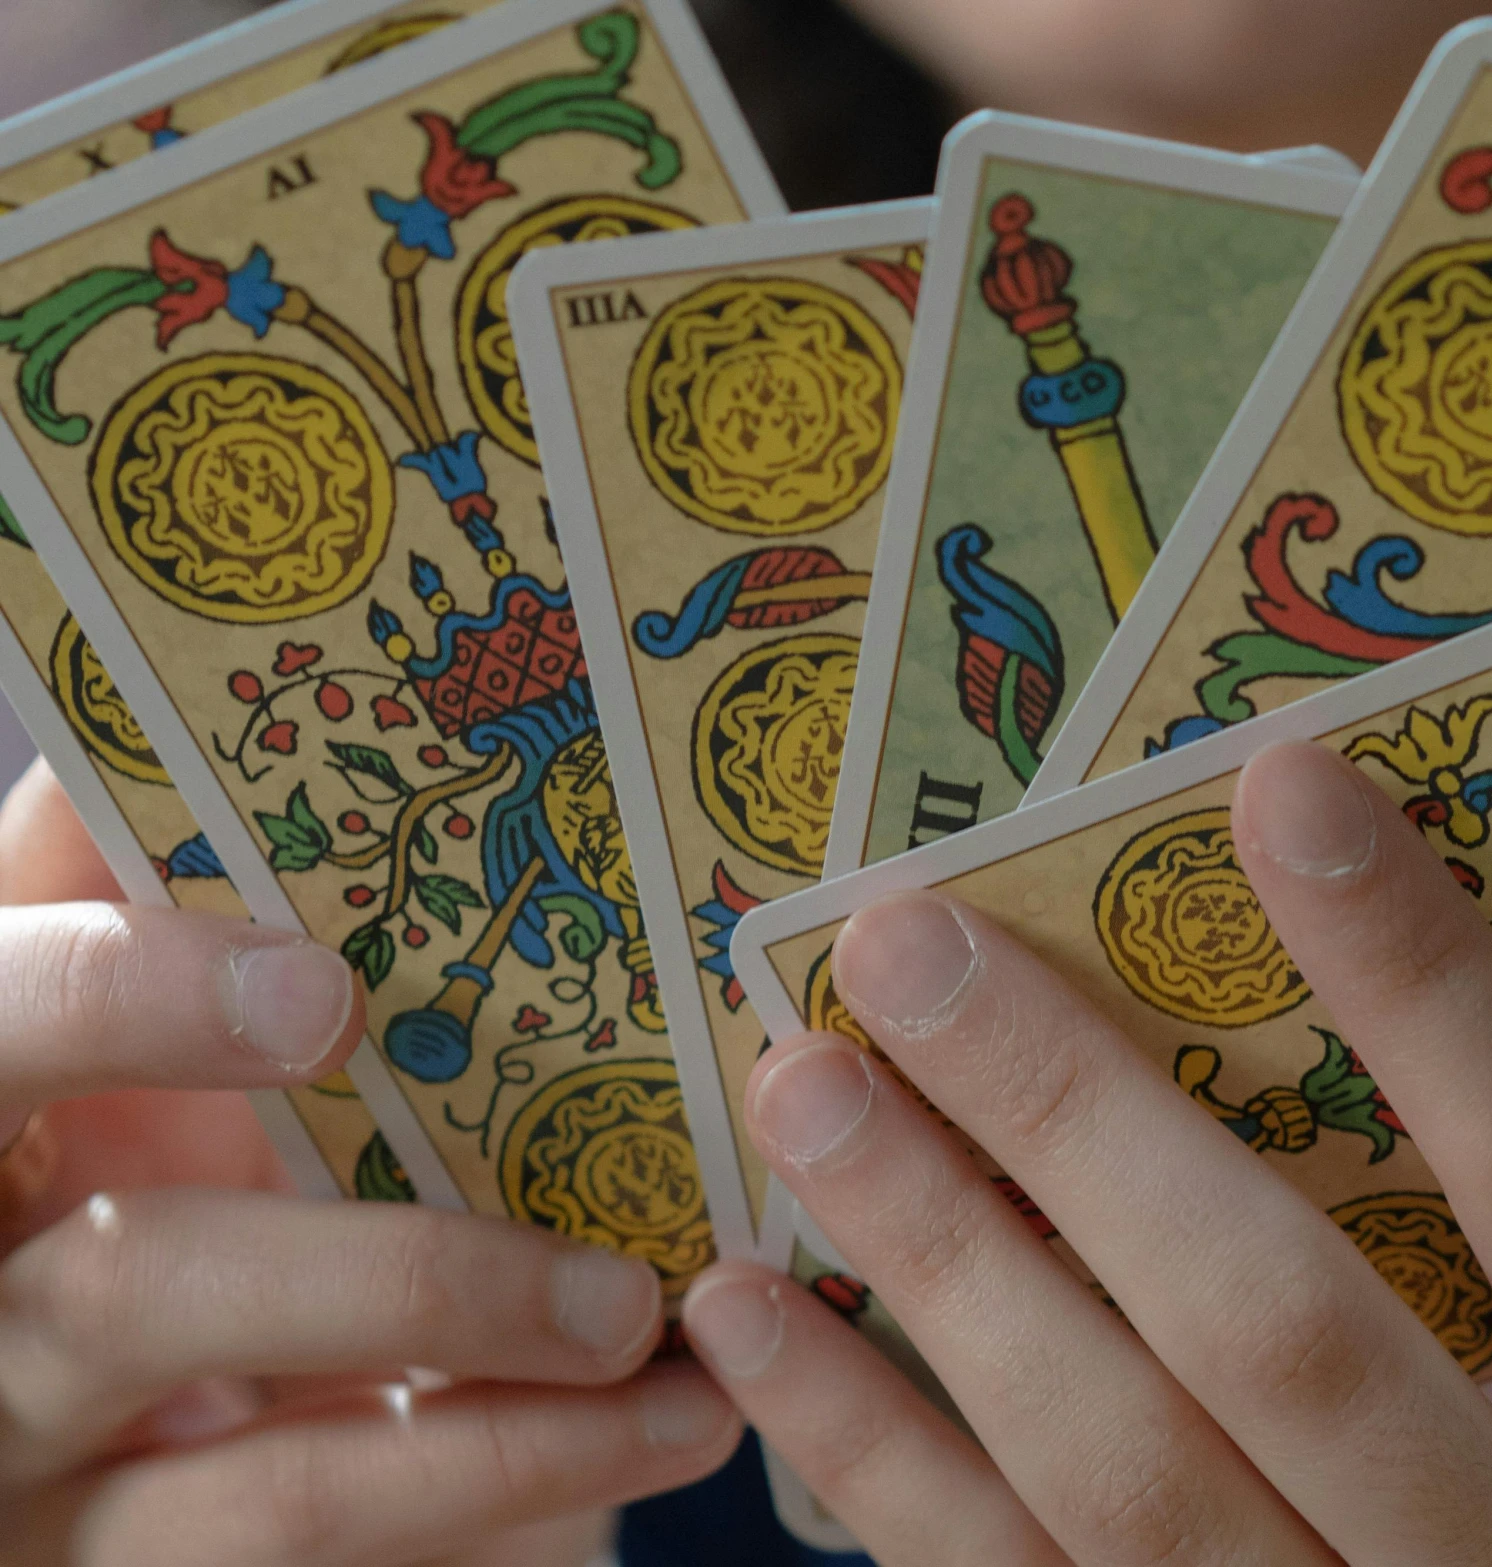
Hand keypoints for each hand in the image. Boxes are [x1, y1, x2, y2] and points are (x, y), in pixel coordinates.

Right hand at [0, 763, 742, 1565]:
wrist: (127, 1410)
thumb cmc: (145, 1163)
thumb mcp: (128, 1047)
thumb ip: (140, 904)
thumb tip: (222, 719)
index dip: (128, 1003)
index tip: (330, 995)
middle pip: (141, 1286)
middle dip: (397, 1274)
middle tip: (606, 1264)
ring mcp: (50, 1480)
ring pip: (265, 1483)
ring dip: (501, 1418)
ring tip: (659, 1342)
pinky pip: (325, 1565)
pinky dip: (508, 1497)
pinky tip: (662, 1429)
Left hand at [685, 741, 1491, 1563]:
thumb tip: (1290, 974)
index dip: (1421, 979)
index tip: (1275, 783)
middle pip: (1289, 1326)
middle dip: (1080, 1120)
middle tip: (906, 943)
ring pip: (1122, 1472)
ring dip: (944, 1265)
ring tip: (808, 1091)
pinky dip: (870, 1453)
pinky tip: (760, 1315)